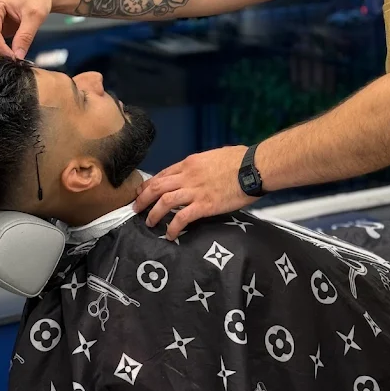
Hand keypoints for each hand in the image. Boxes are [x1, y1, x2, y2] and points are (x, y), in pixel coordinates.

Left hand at [133, 146, 257, 238]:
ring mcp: (195, 190)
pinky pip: (181, 218)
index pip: (164, 174)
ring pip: (164, 201)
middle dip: (143, 198)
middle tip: (136, 208)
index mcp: (191, 163)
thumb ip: (203, 165)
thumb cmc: (241, 159)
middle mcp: (188, 176)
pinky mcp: (204, 205)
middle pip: (157, 186)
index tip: (143, 192)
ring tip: (149, 223)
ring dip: (153, 213)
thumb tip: (201, 172)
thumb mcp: (215, 156)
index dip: (150, 184)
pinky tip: (170, 234)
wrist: (253, 167)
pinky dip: (172, 227)